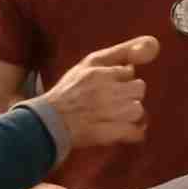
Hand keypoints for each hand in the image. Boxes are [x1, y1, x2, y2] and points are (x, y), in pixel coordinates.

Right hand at [40, 36, 158, 148]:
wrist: (48, 122)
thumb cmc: (66, 93)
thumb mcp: (86, 65)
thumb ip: (113, 55)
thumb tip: (136, 62)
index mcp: (99, 73)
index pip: (129, 72)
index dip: (123, 80)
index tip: (115, 86)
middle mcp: (106, 91)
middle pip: (139, 89)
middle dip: (131, 95)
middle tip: (117, 101)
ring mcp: (109, 113)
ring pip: (138, 110)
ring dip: (131, 114)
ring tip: (118, 116)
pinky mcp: (109, 133)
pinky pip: (135, 132)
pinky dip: (134, 133)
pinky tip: (127, 131)